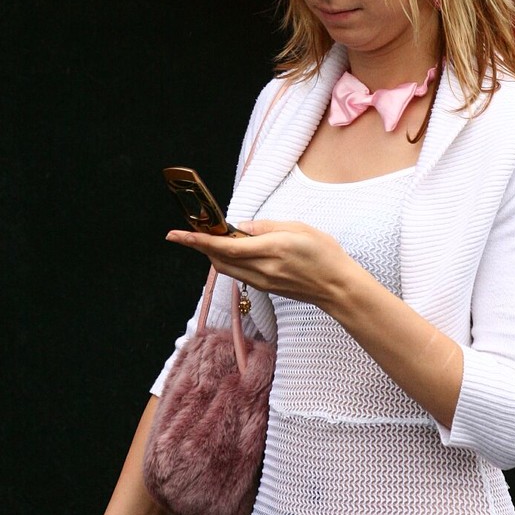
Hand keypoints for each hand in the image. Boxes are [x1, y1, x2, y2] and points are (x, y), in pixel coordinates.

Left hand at [165, 219, 351, 308]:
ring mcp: (263, 282)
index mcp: (271, 249)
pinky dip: (230, 261)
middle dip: (202, 246)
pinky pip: (239, 274)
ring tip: (213, 237)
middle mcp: (263, 269)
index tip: (177, 234)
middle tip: (192, 231)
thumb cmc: (325, 253)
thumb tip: (240, 227)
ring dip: (215, 254)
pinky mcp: (266, 288)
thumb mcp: (299, 228)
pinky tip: (234, 249)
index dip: (198, 240)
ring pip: (226, 268)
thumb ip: (266, 226)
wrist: (338, 288)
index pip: (225, 246)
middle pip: (219, 260)